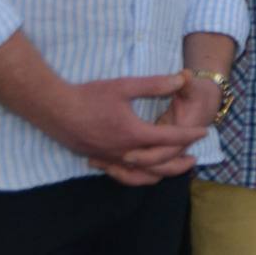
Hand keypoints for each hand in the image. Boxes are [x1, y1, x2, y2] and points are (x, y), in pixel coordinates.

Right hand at [45, 72, 204, 185]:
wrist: (53, 109)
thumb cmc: (89, 96)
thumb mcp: (125, 86)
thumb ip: (155, 84)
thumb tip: (181, 78)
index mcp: (134, 133)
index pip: (169, 138)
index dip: (188, 135)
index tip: (203, 132)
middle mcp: (123, 151)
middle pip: (158, 164)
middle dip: (178, 161)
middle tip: (194, 157)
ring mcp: (108, 159)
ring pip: (139, 176)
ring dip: (159, 174)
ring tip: (172, 170)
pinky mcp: (96, 160)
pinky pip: (121, 175)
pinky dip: (136, 178)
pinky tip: (140, 172)